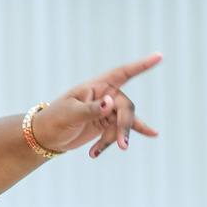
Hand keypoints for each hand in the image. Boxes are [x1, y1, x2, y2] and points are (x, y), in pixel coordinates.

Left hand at [31, 53, 161, 157]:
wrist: (46, 137)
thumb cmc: (54, 120)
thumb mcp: (69, 114)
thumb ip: (91, 109)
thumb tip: (110, 103)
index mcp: (96, 87)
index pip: (122, 74)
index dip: (141, 65)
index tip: (159, 56)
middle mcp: (105, 96)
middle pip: (126, 108)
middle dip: (124, 126)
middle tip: (121, 145)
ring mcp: (107, 111)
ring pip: (123, 123)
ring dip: (118, 137)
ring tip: (118, 149)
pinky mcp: (106, 125)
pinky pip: (119, 132)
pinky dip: (124, 137)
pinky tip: (151, 134)